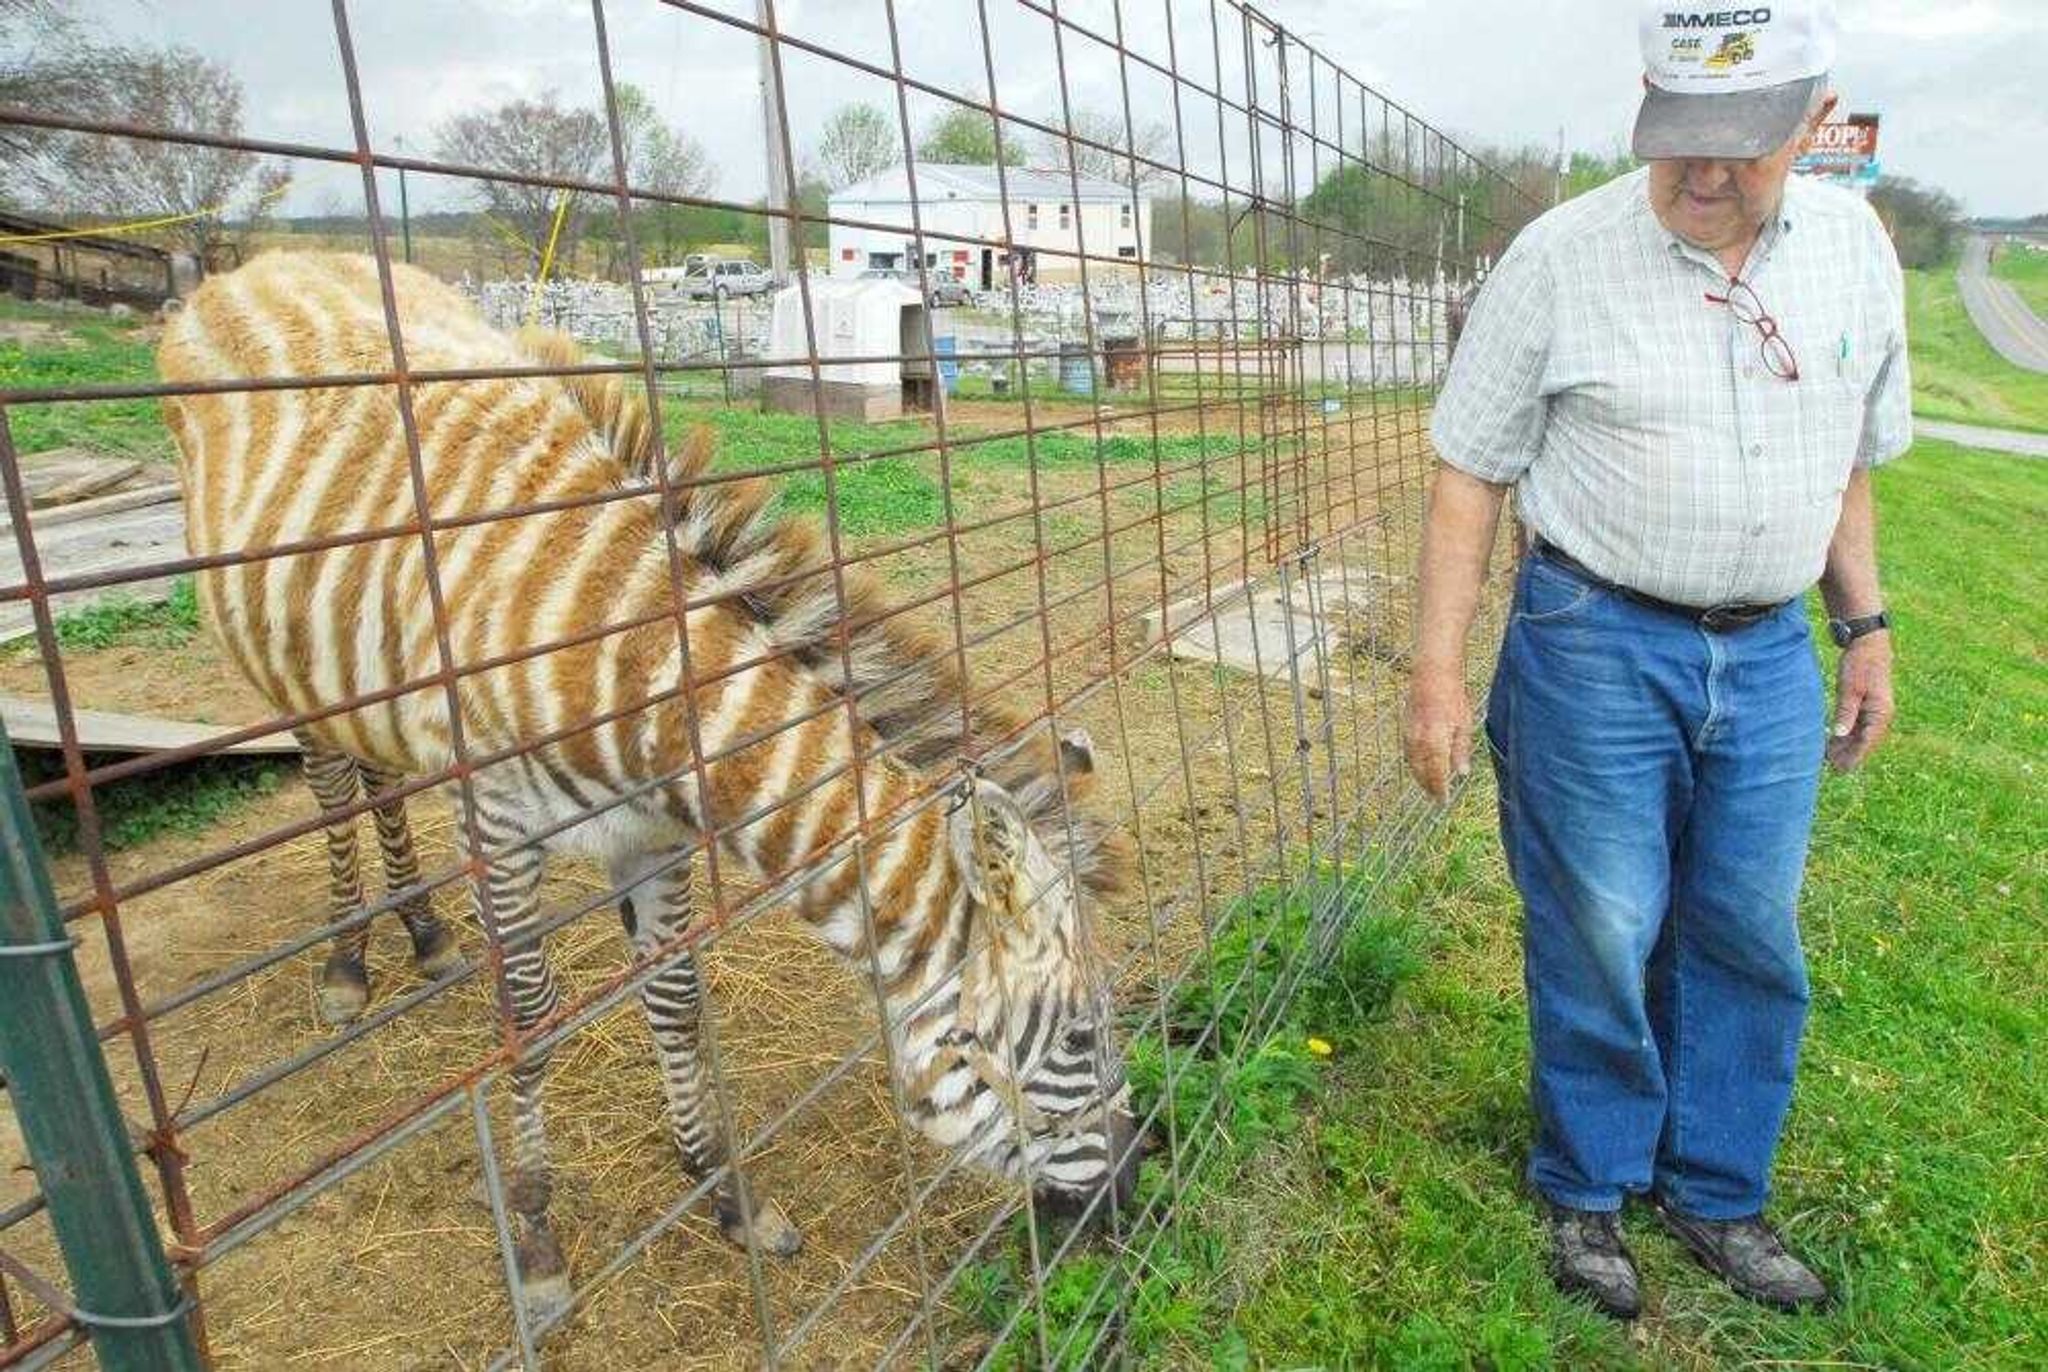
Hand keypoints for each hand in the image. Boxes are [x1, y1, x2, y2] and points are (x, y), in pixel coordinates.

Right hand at [1403, 658, 1473, 800]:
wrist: (1433, 675)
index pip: (1436, 773)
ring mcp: (1410, 734)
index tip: (1444, 800)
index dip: (1439, 788)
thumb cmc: (1453, 697)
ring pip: (1412, 763)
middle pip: (1421, 771)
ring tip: (1428, 787)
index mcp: (1436, 741)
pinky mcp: (1405, 728)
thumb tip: (1461, 774)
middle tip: (1436, 798)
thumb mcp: (1464, 724)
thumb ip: (1461, 750)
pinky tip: (1420, 767)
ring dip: (1420, 777)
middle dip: (1428, 786)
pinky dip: (1414, 764)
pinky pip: (1408, 753)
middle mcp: (1420, 741)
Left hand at [1826, 633, 1893, 771]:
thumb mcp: (1849, 689)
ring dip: (1846, 747)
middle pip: (1864, 742)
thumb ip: (1845, 712)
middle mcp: (1881, 715)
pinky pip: (1857, 726)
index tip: (1841, 770)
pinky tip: (1832, 742)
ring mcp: (1875, 711)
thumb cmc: (1859, 664)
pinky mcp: (1867, 706)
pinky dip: (1846, 734)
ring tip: (1828, 759)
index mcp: (1881, 713)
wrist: (1867, 645)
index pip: (1867, 742)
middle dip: (1848, 755)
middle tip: (1830, 768)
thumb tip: (1839, 735)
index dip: (1854, 757)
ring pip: (1860, 735)